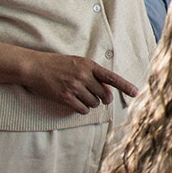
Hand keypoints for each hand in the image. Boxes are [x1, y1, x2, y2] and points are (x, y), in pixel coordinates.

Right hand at [23, 51, 139, 113]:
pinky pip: (82, 110)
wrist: (35, 67)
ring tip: (79, 95)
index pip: (111, 77)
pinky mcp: (65, 97)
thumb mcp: (77, 62)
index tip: (135, 92)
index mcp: (88, 65)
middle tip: (94, 95)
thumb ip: (93, 74)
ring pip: (94, 104)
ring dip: (90, 103)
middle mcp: (83, 76)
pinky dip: (82, 109)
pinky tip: (75, 102)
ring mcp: (74, 87)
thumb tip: (107, 92)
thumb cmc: (57, 64)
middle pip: (104, 95)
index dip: (125, 86)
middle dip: (102, 98)